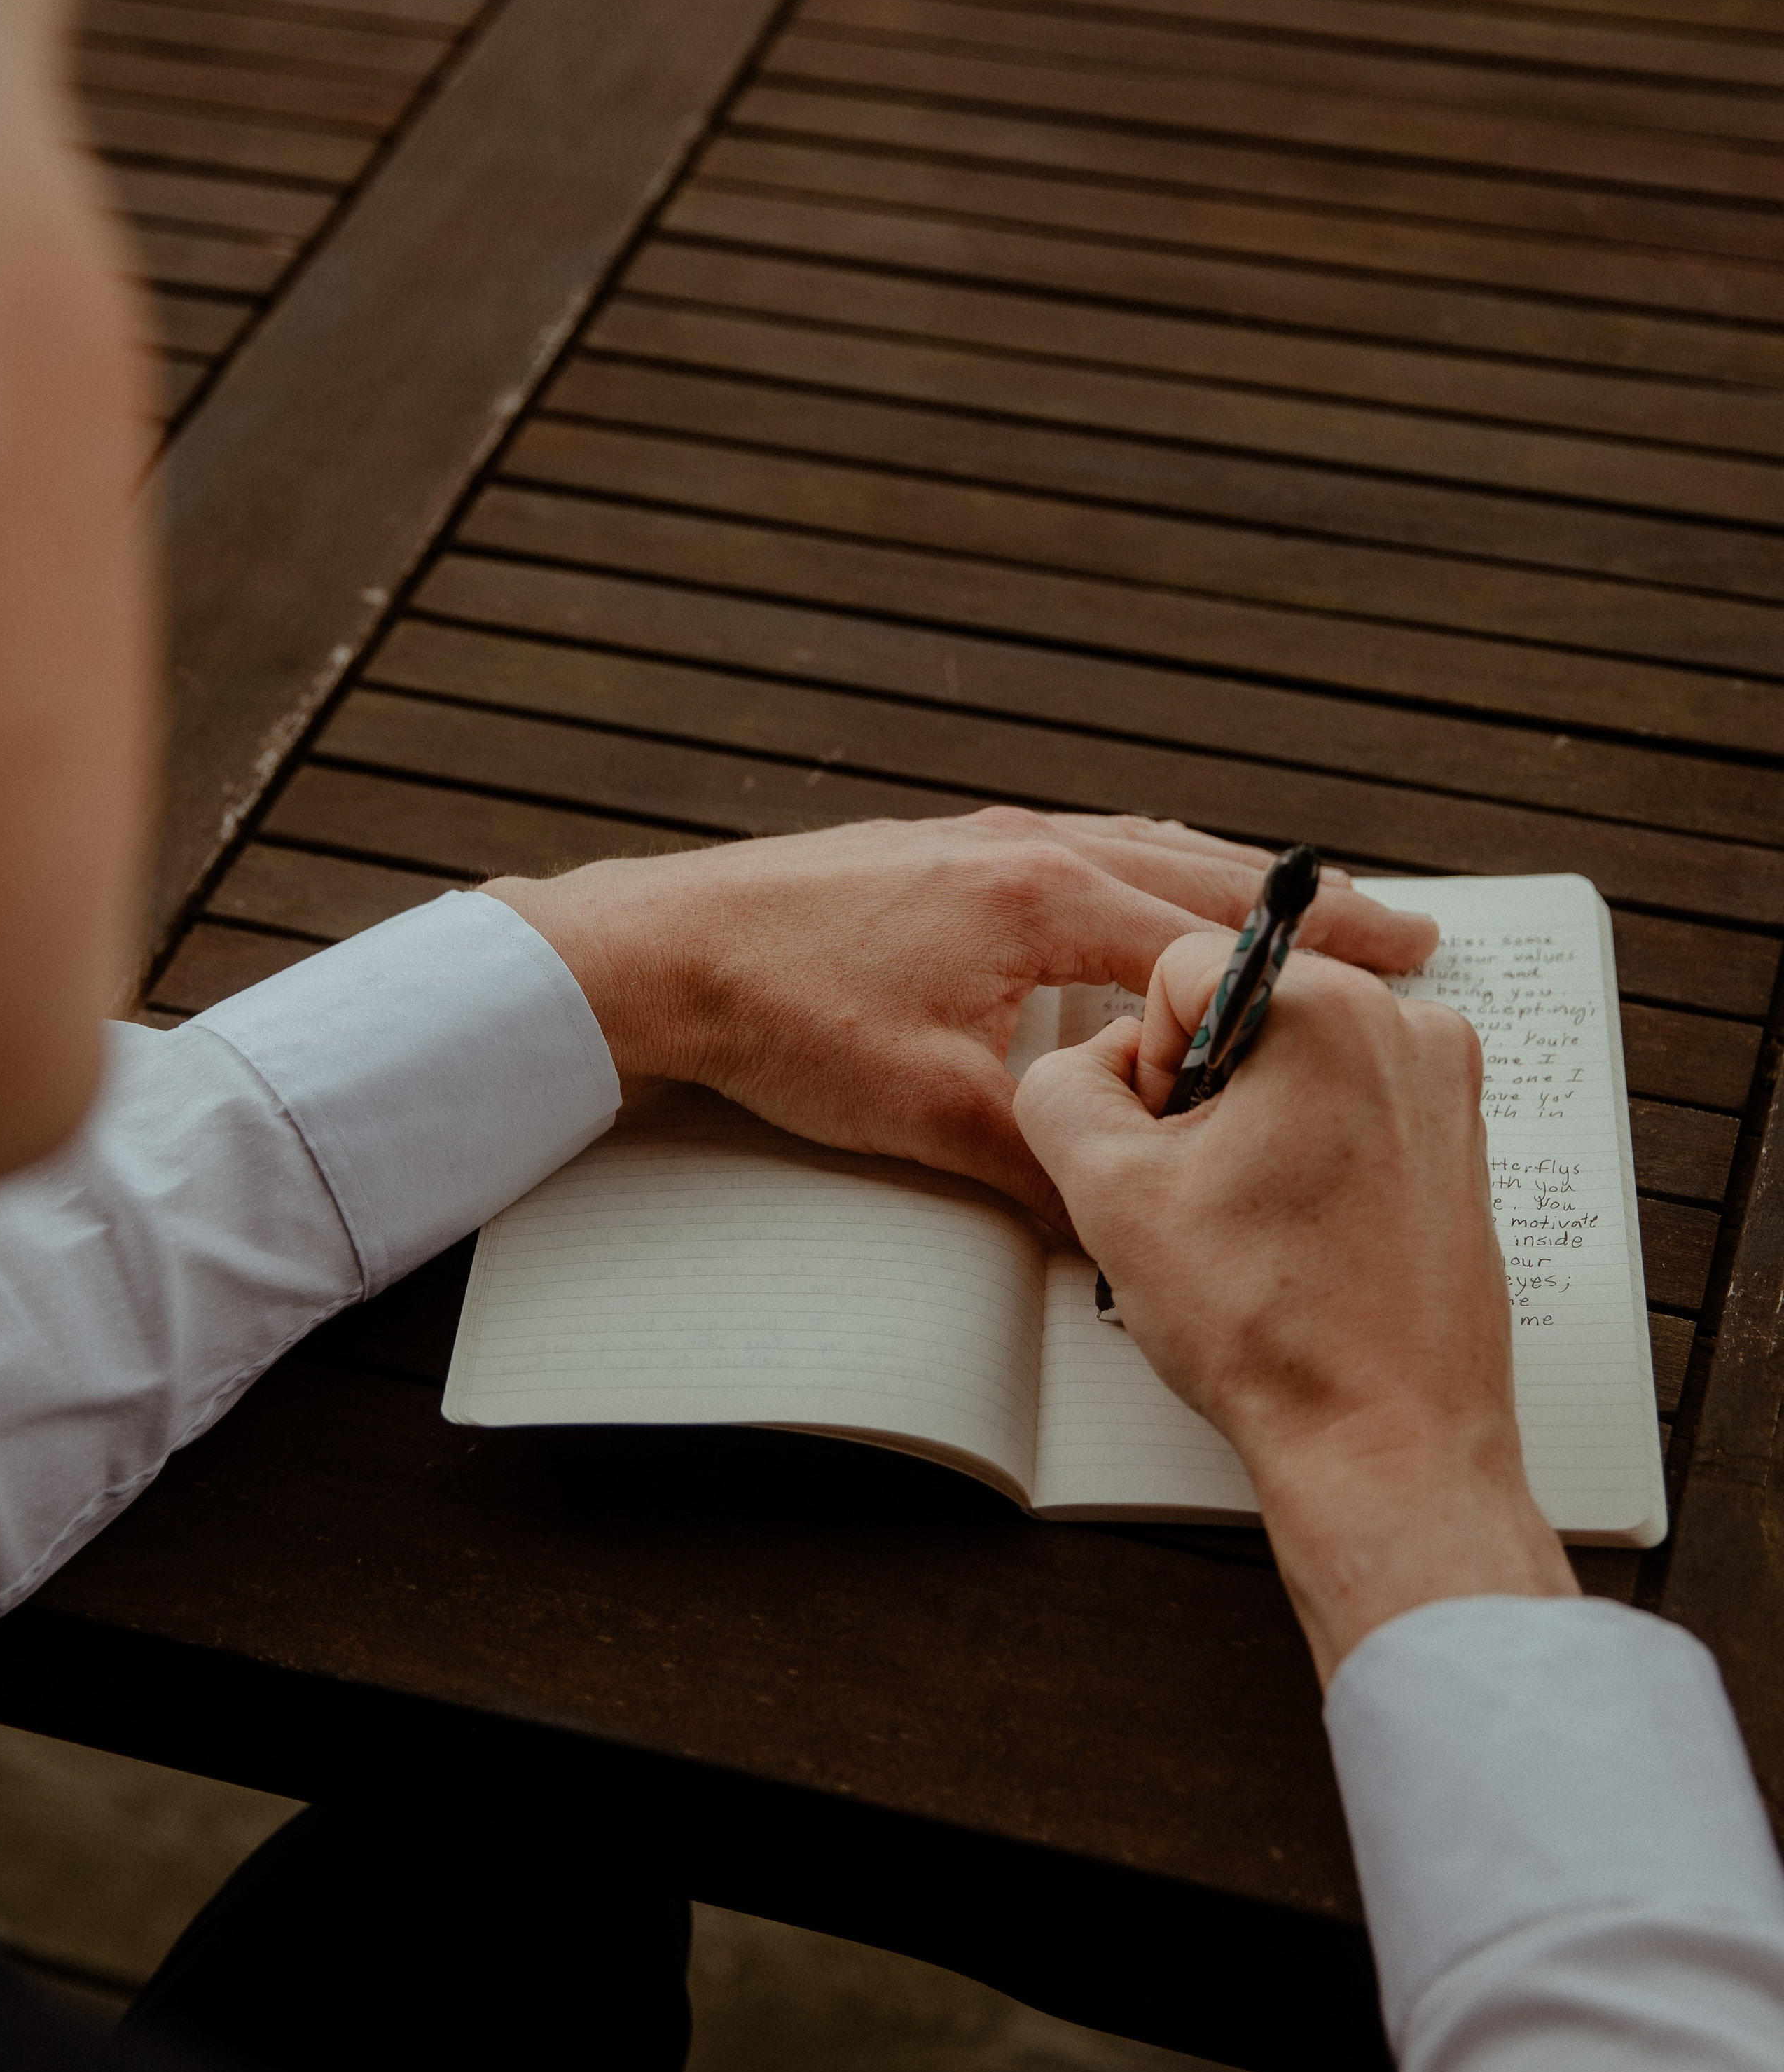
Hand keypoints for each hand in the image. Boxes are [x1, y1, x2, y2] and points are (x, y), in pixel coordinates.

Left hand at [487, 811, 1437, 1230]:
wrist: (664, 951)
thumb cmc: (785, 1013)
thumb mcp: (927, 1112)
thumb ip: (1045, 1168)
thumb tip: (1125, 1232)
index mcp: (1044, 897)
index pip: (1213, 942)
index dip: (1312, 975)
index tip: (1404, 977)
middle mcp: (1030, 847)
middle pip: (1204, 875)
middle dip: (1310, 909)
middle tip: (1407, 926)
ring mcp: (988, 839)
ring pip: (1148, 851)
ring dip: (1233, 886)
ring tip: (1309, 909)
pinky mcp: (948, 853)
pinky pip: (1087, 850)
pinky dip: (1152, 870)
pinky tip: (1158, 890)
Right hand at [1014, 931, 1576, 1676]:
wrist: (1388, 1443)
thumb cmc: (1271, 1329)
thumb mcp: (1111, 1194)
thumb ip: (1060, 1089)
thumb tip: (1088, 1064)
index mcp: (1333, 1010)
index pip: (1180, 968)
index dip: (1145, 1061)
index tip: (1168, 1146)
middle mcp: (1409, 1028)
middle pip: (1244, 1009)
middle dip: (1200, 1093)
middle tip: (1203, 1197)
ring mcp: (1447, 1088)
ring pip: (1294, 1061)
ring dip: (1248, 1126)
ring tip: (1250, 1226)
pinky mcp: (1459, 1144)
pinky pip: (1348, 1107)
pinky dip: (1302, 1154)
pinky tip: (1293, 1238)